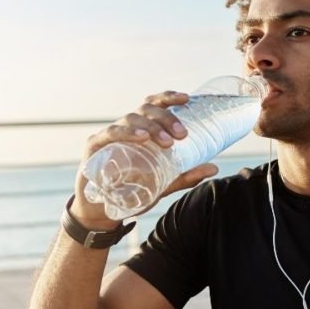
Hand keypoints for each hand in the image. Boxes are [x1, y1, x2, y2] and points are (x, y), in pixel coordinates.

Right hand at [72, 91, 219, 226]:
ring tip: (166, 142)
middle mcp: (127, 127)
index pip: (155, 105)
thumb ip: (185, 175)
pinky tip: (141, 138)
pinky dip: (127, 133)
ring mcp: (110, 135)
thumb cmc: (131, 191)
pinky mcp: (95, 146)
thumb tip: (214, 167)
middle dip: (166, 118)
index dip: (169, 97)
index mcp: (142, 130)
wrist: (101, 211)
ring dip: (151, 127)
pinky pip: (112, 133)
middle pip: (146, 110)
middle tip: (182, 135)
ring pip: (131, 118)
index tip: (187, 98)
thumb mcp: (162, 184)